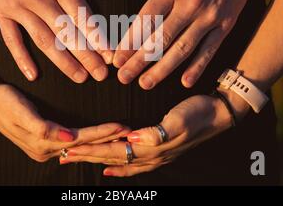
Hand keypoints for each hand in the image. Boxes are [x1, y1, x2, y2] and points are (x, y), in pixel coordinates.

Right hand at [0, 0, 113, 82]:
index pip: (82, 14)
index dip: (98, 37)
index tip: (111, 55)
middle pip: (67, 34)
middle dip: (87, 56)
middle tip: (102, 75)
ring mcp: (18, 8)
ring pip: (44, 41)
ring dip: (63, 62)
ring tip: (80, 78)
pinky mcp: (0, 13)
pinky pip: (11, 40)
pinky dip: (21, 59)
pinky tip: (34, 76)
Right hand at [0, 84, 129, 162]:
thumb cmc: (5, 102)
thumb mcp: (21, 113)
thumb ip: (43, 128)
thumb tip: (67, 138)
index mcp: (43, 144)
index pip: (80, 140)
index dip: (102, 133)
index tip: (122, 127)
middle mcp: (46, 150)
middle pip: (83, 146)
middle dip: (107, 140)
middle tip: (130, 134)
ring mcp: (45, 147)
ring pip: (80, 146)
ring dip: (100, 141)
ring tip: (120, 136)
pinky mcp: (44, 140)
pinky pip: (72, 143)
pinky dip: (88, 140)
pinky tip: (98, 138)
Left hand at [60, 94, 232, 176]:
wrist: (219, 114)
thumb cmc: (198, 113)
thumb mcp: (179, 120)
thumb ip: (156, 133)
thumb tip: (132, 139)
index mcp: (152, 147)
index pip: (114, 150)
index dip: (92, 150)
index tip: (70, 148)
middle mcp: (151, 156)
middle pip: (112, 158)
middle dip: (87, 157)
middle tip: (63, 156)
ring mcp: (156, 156)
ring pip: (119, 162)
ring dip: (97, 161)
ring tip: (78, 161)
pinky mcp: (160, 152)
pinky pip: (133, 165)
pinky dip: (118, 169)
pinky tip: (109, 170)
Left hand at [112, 0, 249, 88]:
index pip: (146, 20)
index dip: (130, 41)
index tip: (116, 59)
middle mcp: (190, 5)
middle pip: (160, 40)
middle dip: (140, 61)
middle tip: (124, 78)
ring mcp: (209, 17)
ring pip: (182, 49)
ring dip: (163, 69)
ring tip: (146, 84)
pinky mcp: (226, 23)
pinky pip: (210, 50)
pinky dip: (198, 67)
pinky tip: (185, 82)